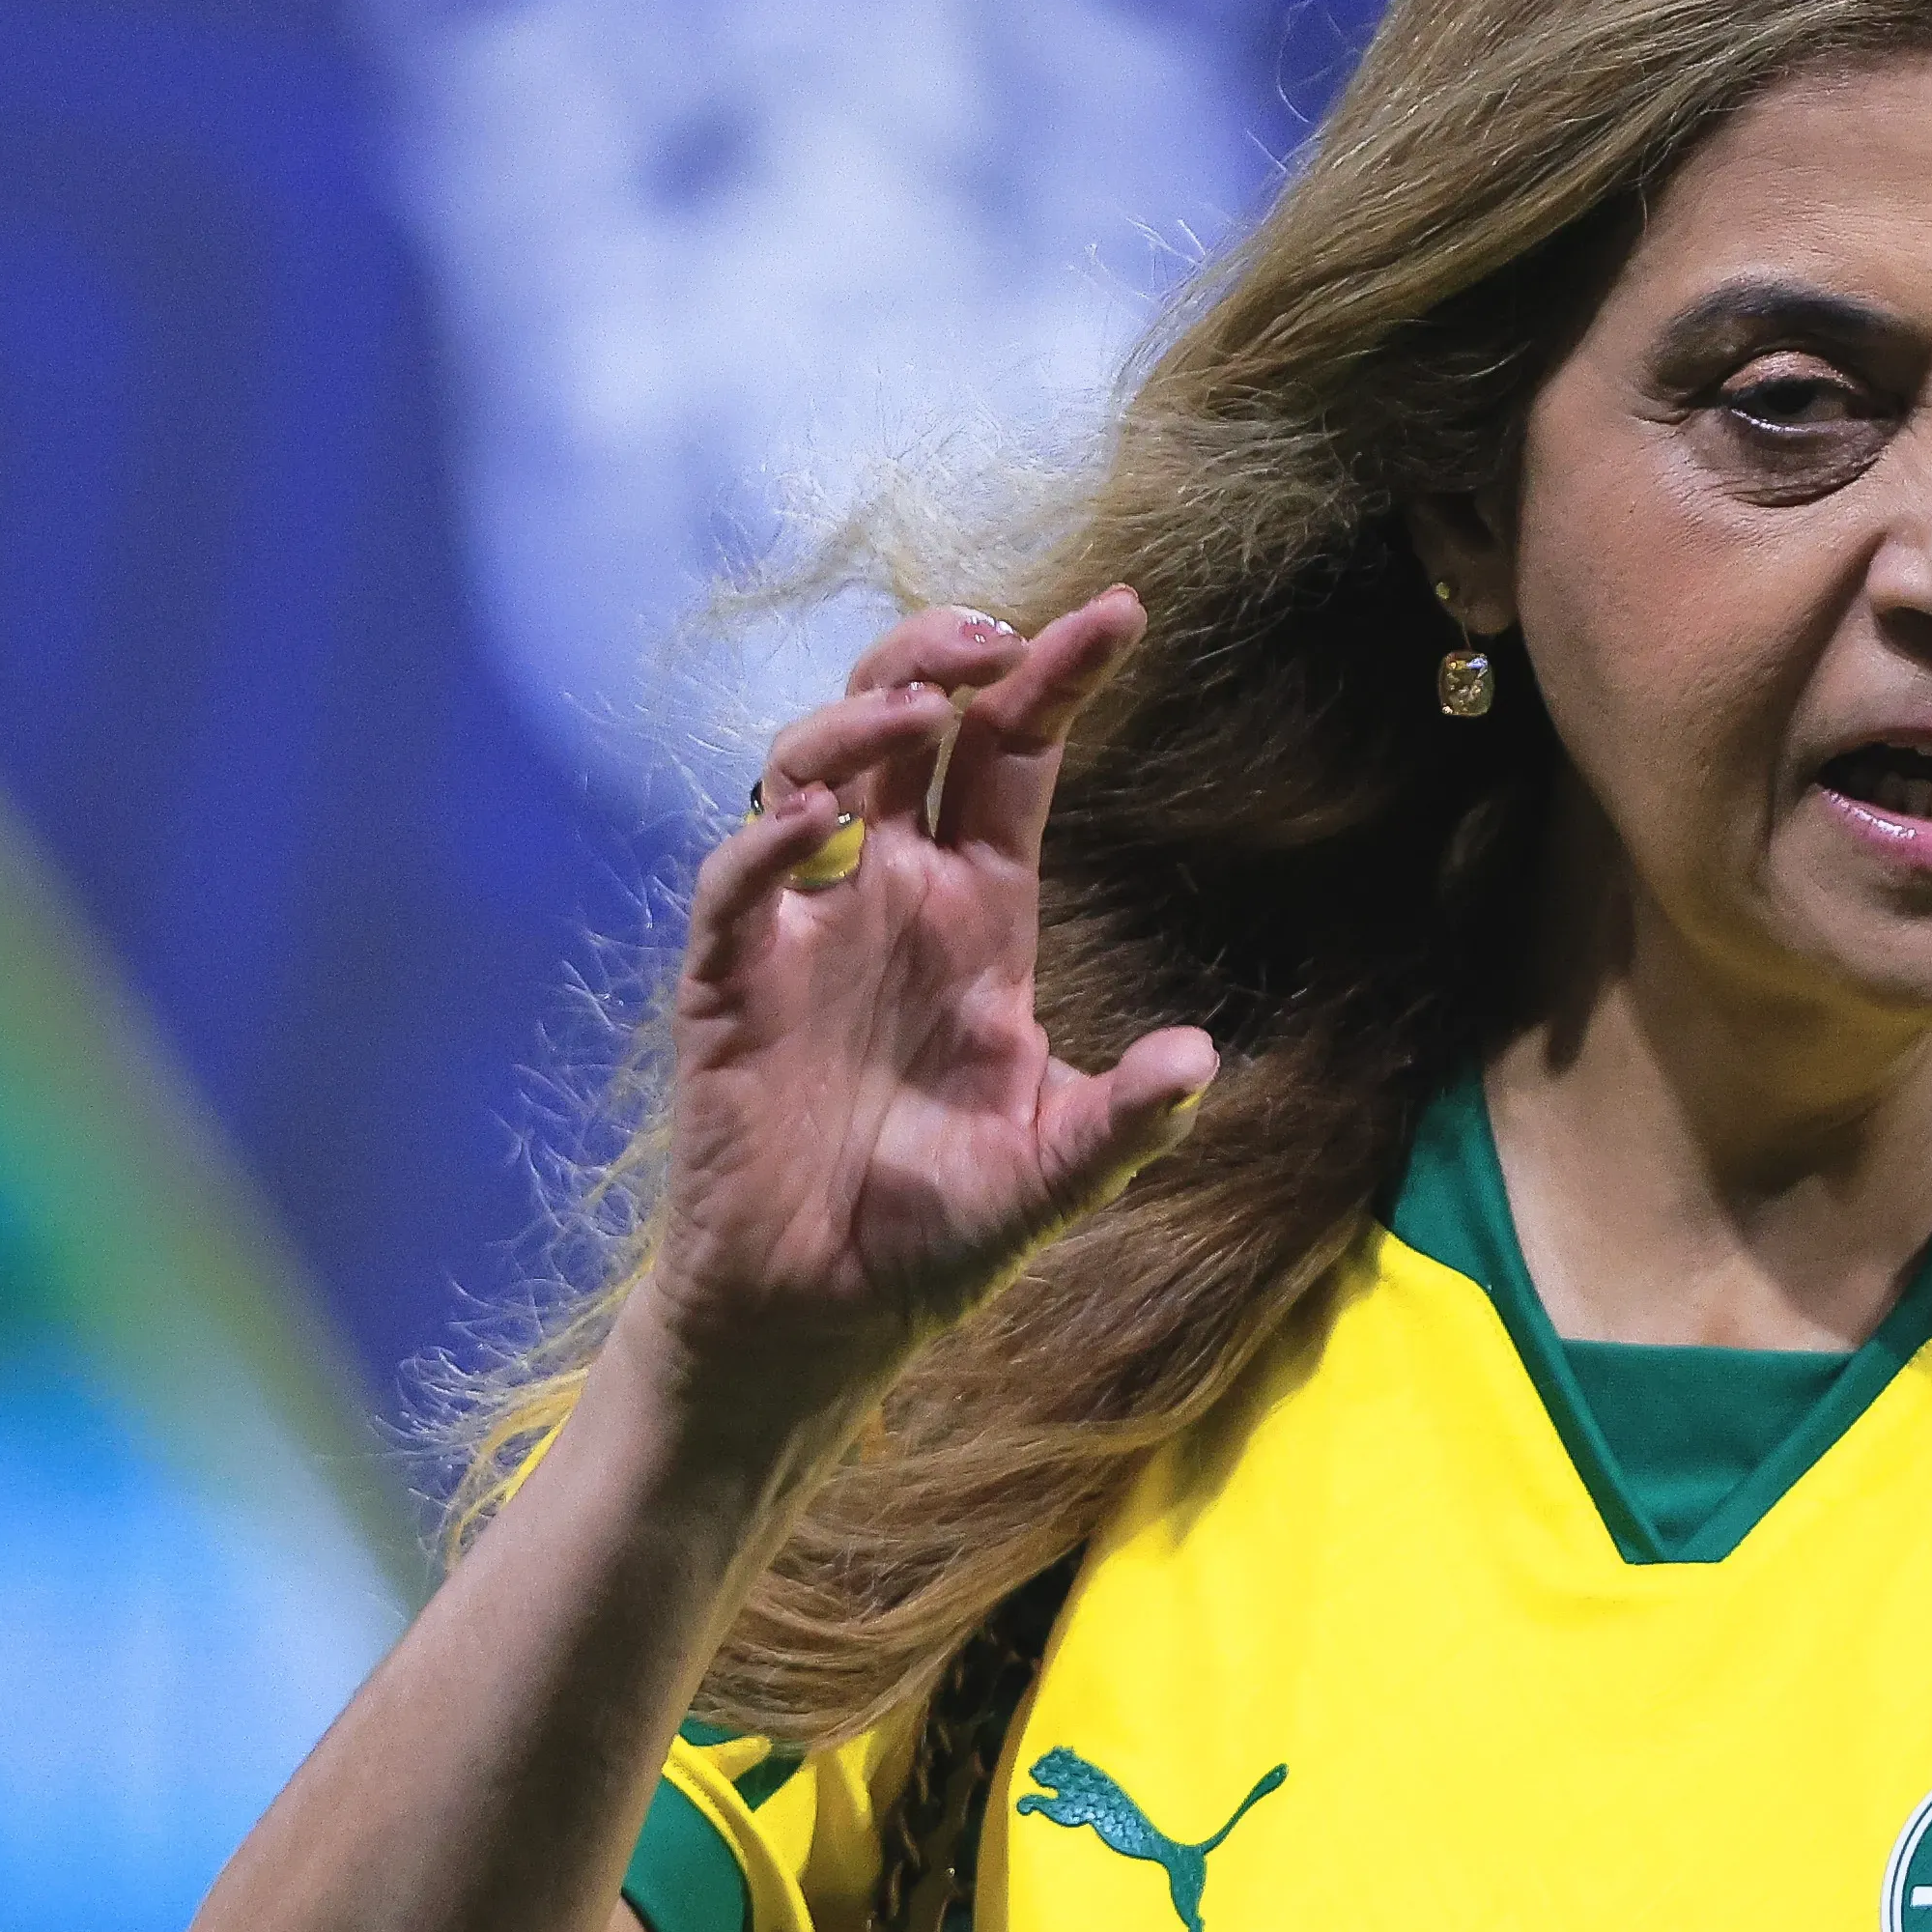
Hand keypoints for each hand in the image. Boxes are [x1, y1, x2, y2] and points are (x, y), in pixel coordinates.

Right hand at [628, 589, 1214, 1445]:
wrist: (823, 1319)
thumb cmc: (935, 1234)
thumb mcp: (1052, 1173)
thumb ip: (1124, 1120)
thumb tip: (1200, 1061)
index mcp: (978, 917)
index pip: (1013, 762)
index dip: (1055, 681)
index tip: (1120, 613)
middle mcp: (891, 899)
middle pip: (906, 727)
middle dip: (942, 656)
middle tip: (997, 631)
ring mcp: (806, 932)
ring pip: (810, 769)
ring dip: (859, 721)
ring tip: (917, 708)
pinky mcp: (731, 987)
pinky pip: (738, 886)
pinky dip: (770, 841)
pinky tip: (820, 825)